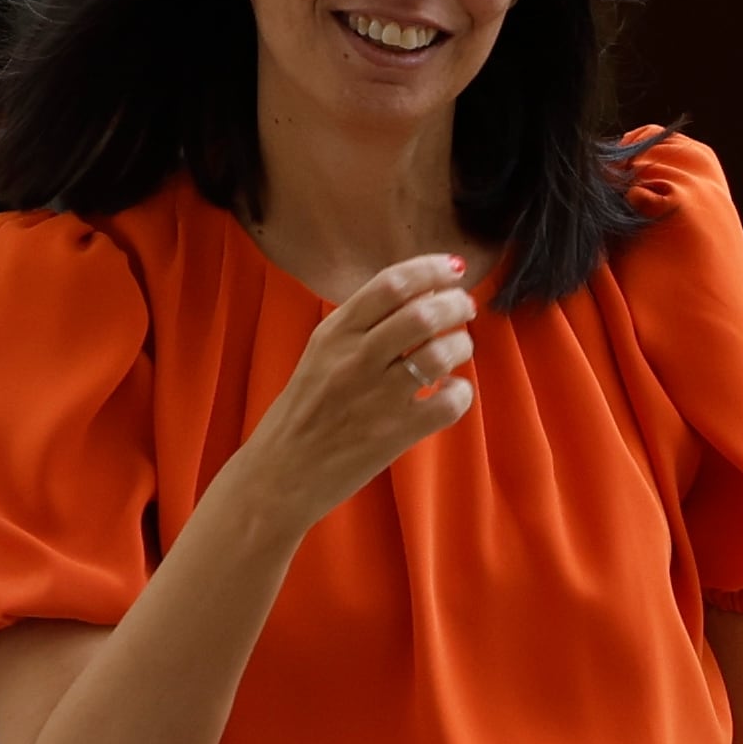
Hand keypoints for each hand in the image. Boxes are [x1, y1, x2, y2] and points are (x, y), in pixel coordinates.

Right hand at [240, 253, 476, 531]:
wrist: (278, 475)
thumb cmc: (302, 413)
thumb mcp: (319, 355)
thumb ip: (360, 327)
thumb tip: (419, 295)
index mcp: (333, 333)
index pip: (391, 284)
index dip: (431, 269)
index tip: (453, 268)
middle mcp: (355, 359)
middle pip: (423, 313)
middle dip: (456, 303)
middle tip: (465, 307)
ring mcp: (376, 398)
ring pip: (441, 354)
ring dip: (461, 344)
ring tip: (459, 348)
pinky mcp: (395, 434)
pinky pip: (449, 403)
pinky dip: (462, 393)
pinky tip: (452, 392)